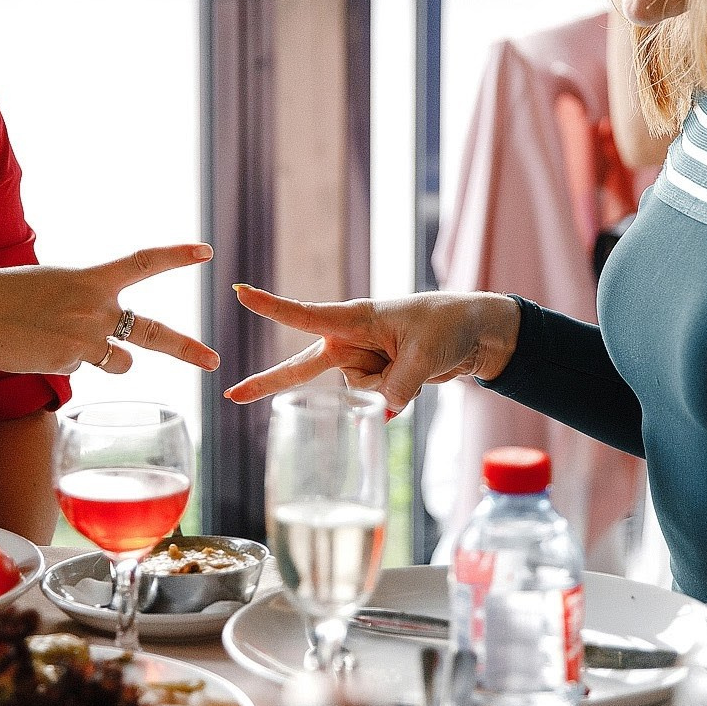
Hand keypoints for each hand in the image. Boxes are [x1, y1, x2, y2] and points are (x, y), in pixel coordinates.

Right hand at [0, 244, 218, 376]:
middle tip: (214, 361)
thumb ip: (81, 298)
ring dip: (108, 359)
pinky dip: (63, 360)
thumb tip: (98, 330)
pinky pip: (80, 367)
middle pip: (153, 335)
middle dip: (187, 349)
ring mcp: (84, 343)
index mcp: (90, 279)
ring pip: (119, 363)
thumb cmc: (0, 293)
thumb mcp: (49, 282)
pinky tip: (35, 347)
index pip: (143, 262)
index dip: (176, 256)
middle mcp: (96, 311)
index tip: (206, 252)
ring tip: (67, 342)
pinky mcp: (68, 367)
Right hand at [224, 283, 520, 411]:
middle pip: (304, 368)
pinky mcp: (374, 378)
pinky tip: (414, 376)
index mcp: (356, 318)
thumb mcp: (426, 355)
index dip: (272, 306)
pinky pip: (372, 401)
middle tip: (232, 395)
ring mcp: (360, 360)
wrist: (475, 332)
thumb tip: (378, 414)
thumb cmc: (449, 325)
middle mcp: (350, 340)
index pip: (307, 314)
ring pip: (355, 394)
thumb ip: (398, 386)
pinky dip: (395, 396)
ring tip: (415, 361)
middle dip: (269, 382)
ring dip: (386, 388)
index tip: (239, 291)